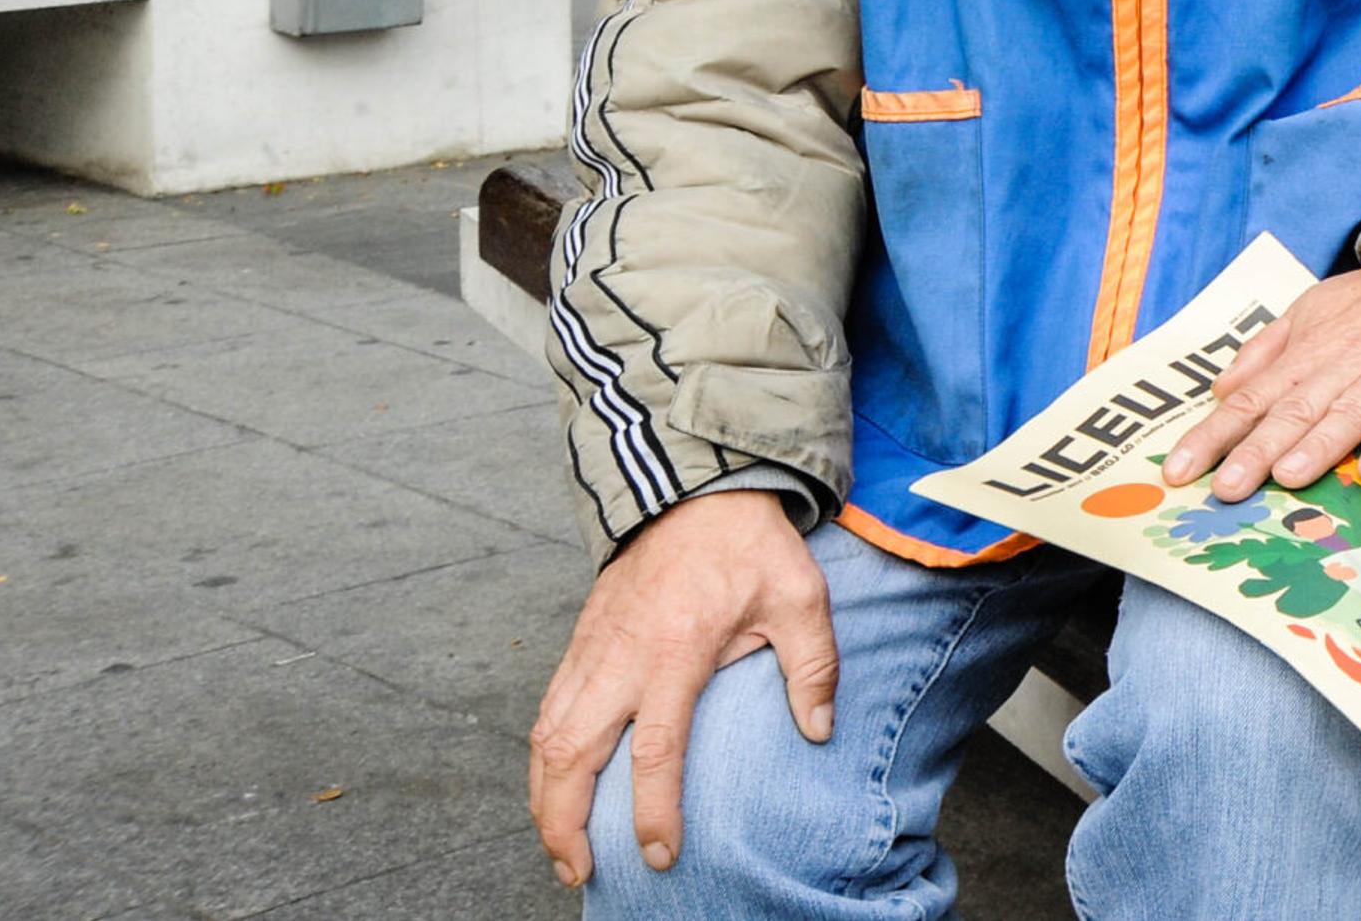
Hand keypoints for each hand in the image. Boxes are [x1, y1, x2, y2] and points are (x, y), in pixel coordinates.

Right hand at [529, 489, 834, 886]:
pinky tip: (553, 790)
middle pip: (571, 755)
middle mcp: (621, 657)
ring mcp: (591, 650)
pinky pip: (546, 712)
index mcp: (677, 650)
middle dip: (564, 823)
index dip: (653, 810)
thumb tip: (819, 730)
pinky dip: (542, 760)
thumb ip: (813, 666)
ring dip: (545, 799)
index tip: (659, 854)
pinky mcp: (578, 644)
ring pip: (546, 738)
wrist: (697, 489)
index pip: (655, 749)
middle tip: (580, 871)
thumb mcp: (801, 597)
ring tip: (561, 847)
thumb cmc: (751, 546)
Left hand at [1163, 261, 1360, 501]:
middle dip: (1257, 450)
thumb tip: (1219, 389)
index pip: (1250, 399)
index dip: (1213, 435)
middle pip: (1292, 412)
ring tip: (1289, 476)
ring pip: (1347, 413)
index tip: (1178, 470)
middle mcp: (1338, 368)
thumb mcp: (1309, 312)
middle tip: (1226, 489)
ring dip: (1319, 445)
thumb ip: (1263, 351)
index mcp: (1303, 356)